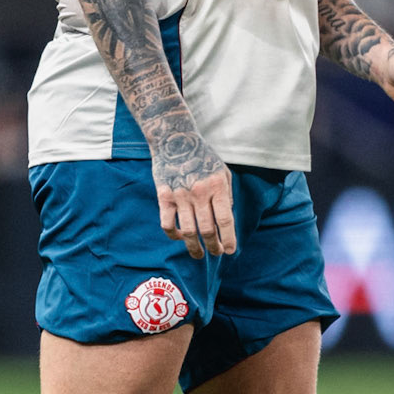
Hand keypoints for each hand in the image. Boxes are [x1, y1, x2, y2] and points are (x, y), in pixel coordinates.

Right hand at [152, 133, 235, 259]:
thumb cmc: (202, 155)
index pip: (225, 220)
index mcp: (216, 186)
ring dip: (194, 247)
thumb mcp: (222, 171)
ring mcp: (179, 195)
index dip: (228, 239)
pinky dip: (174, 235)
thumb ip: (226, 194)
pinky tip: (180, 237)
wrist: (174, 139)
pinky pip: (167, 223)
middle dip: (213, 246)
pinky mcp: (164, 196)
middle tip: (216, 253)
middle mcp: (199, 193)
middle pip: (207, 230)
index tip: (229, 250)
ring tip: (199, 255)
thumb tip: (226, 217)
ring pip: (187, 231)